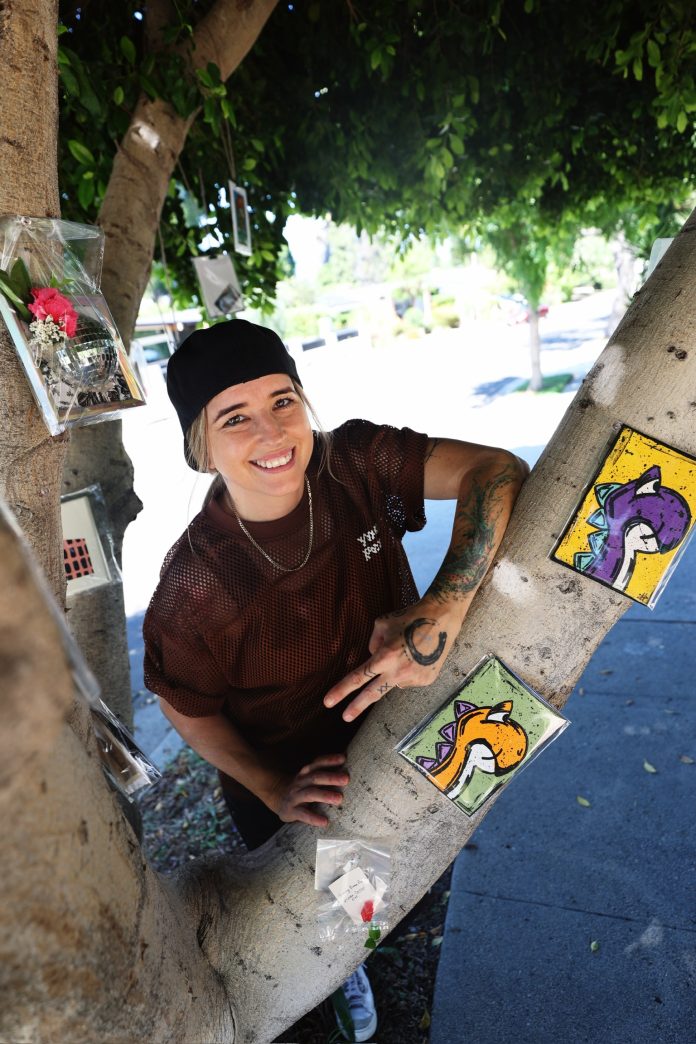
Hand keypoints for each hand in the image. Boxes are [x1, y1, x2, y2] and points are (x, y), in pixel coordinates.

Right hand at [266, 754, 349, 827]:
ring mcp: (294, 796)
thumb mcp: (310, 778)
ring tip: (339, 799)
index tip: (343, 758)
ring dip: (324, 795)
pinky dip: (313, 818)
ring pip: (310, 793)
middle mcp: (300, 782)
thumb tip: (349, 765)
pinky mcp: (290, 810)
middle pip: (315, 777)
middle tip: (346, 779)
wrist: (277, 797)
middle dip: (331, 777)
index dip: (329, 760)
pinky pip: (302, 814)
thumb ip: (326, 773)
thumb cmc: (303, 787)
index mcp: (306, 773)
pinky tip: (324, 822)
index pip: (317, 763)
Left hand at [323, 599, 463, 722]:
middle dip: (357, 706)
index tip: (328, 702)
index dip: (341, 690)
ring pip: (395, 681)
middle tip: (345, 718)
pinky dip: (411, 670)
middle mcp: (398, 672)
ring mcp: (414, 678)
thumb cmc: (409, 616)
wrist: (442, 617)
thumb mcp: (382, 624)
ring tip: (410, 650)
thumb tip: (372, 658)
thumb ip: (372, 644)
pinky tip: (419, 656)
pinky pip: (410, 679)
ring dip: (395, 670)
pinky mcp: (427, 681)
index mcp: (384, 657)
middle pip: (372, 694)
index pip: (358, 677)